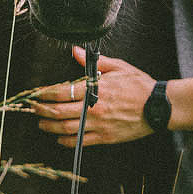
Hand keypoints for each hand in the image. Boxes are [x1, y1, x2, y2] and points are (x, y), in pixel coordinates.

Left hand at [32, 46, 155, 146]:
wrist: (159, 107)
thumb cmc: (140, 86)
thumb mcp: (119, 68)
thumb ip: (95, 62)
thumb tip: (75, 51)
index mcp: (96, 89)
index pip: (61, 92)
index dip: (45, 94)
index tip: (37, 94)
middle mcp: (93, 108)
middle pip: (58, 112)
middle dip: (41, 111)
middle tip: (33, 109)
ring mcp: (98, 125)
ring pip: (65, 129)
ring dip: (49, 127)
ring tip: (42, 124)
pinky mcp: (105, 137)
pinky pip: (79, 142)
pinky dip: (65, 141)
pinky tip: (59, 138)